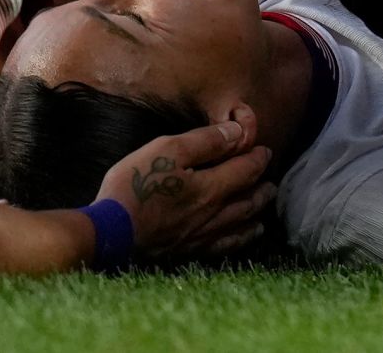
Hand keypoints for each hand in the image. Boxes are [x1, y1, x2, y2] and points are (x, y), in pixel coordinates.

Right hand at [97, 105, 275, 258]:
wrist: (111, 231)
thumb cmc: (136, 185)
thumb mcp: (167, 150)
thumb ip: (205, 141)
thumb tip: (236, 132)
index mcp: (212, 187)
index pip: (246, 169)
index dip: (257, 157)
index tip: (264, 149)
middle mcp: (214, 213)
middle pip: (249, 198)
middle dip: (262, 184)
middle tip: (270, 177)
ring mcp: (202, 235)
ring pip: (242, 223)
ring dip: (257, 210)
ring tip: (265, 202)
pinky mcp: (189, 250)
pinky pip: (226, 244)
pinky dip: (242, 237)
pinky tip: (245, 235)